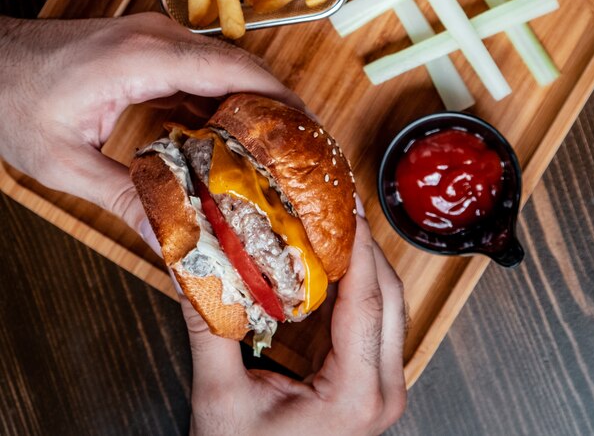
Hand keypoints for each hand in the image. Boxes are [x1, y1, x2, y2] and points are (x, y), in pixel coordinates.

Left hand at [0, 13, 300, 234]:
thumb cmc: (11, 98)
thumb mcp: (61, 161)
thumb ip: (123, 198)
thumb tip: (169, 240)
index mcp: (144, 57)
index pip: (234, 69)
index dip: (280, 97)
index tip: (310, 129)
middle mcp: (159, 38)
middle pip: (241, 65)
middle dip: (277, 104)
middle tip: (302, 149)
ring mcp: (155, 38)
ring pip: (225, 66)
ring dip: (253, 102)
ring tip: (276, 146)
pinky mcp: (150, 48)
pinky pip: (202, 70)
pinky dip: (224, 99)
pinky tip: (231, 134)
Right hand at [184, 217, 406, 435]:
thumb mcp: (220, 397)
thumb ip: (208, 326)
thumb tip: (192, 265)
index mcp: (355, 396)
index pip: (367, 301)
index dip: (358, 247)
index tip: (347, 208)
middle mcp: (384, 391)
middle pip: (388, 296)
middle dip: (365, 245)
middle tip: (339, 206)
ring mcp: (385, 387)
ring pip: (390, 306)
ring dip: (366, 262)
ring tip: (338, 225)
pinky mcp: (375, 382)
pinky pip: (378, 321)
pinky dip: (361, 286)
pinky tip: (337, 263)